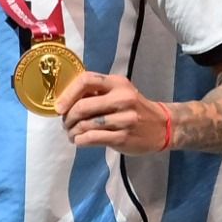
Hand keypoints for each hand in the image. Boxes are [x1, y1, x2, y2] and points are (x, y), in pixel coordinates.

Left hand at [56, 72, 171, 153]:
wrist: (162, 126)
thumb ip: (97, 94)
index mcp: (118, 83)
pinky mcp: (123, 137)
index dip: (68, 94)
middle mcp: (122, 98)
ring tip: (72, 134)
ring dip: (72, 132)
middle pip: (82, 106)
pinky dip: (80, 141)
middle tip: (66, 124)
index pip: (86, 80)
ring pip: (85, 125)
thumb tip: (66, 100)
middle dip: (68, 118)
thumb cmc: (135, 108)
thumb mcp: (120, 93)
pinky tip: (80, 141)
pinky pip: (91, 139)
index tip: (59, 107)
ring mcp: (124, 119)